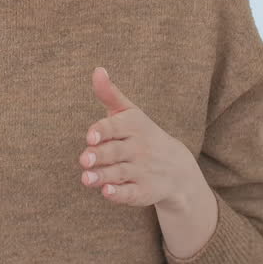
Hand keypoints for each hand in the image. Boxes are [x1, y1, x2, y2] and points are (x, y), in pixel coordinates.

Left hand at [77, 67, 198, 207]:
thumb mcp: (130, 113)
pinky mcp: (144, 191)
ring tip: (86, 178)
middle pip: (116, 151)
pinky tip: (107, 192)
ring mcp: (143, 171)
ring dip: (103, 176)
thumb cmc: (142, 135)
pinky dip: (120, 193)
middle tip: (84, 160)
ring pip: (120, 173)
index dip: (102, 131)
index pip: (115, 127)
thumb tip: (97, 70)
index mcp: (134, 126)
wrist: (178, 168)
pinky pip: (131, 193)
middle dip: (100, 155)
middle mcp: (139, 148)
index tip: (90, 137)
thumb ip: (110, 94)